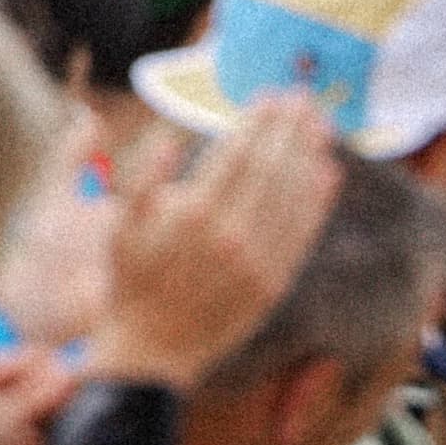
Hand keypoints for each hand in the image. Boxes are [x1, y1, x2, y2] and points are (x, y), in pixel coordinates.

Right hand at [87, 97, 341, 387]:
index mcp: (194, 215)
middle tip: (302, 99)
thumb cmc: (130, 283)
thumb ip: (142, 180)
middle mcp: (232, 236)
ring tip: (320, 124)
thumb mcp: (119, 228)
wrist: (153, 347)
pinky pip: (302, 233)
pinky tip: (327, 174)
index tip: (269, 97)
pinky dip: (317, 201)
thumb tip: (168, 138)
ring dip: (309, 156)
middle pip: (271, 169)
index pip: (236, 155)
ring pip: (293, 198)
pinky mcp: (275, 282)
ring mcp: (259, 261)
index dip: (257, 123)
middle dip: (288, 130)